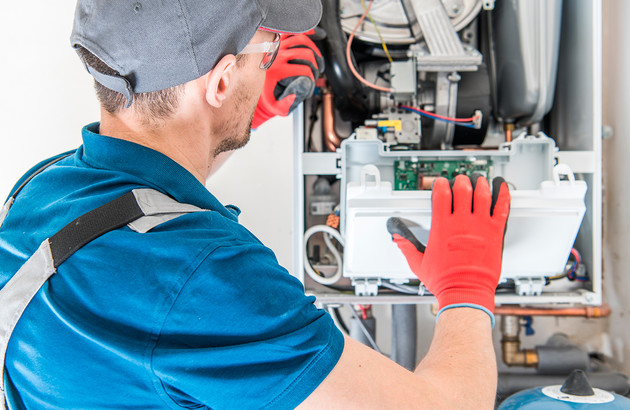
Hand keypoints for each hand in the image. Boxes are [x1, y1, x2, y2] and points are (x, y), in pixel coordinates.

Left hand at [251, 32, 323, 128]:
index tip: (311, 82)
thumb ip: (286, 104)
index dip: (312, 77)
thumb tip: (296, 95)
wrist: (252, 83)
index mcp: (277, 70)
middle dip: (315, 64)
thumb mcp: (275, 105)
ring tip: (316, 59)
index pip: (304, 70)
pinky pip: (293, 31)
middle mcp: (276, 56)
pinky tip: (313, 36)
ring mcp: (277, 45)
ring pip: (302, 39)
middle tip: (316, 72)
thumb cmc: (267, 95)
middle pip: (306, 53)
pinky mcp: (277, 40)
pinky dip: (304, 32)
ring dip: (314, 49)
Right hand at [387, 175, 509, 322]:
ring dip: (480, 184)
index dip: (440, 184)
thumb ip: (407, 247)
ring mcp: (480, 226)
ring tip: (479, 180)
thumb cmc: (445, 281)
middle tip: (460, 180)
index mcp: (442, 227)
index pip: (441, 194)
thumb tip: (398, 238)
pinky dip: (503, 195)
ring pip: (482, 194)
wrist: (466, 292)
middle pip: (462, 189)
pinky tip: (502, 188)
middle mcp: (461, 223)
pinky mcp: (495, 233)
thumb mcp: (418, 263)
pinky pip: (502, 208)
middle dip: (460, 181)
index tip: (440, 183)